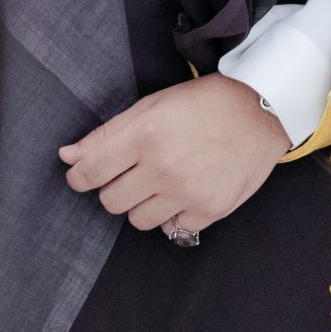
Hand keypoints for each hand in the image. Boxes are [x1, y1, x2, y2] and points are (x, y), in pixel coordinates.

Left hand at [59, 73, 289, 234]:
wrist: (263, 110)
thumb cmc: (205, 103)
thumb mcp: (153, 104)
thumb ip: (108, 134)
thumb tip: (68, 157)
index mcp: (146, 134)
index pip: (90, 172)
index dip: (79, 177)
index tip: (82, 175)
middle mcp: (164, 167)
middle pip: (111, 202)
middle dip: (115, 188)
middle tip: (134, 172)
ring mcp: (188, 192)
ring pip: (138, 220)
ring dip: (143, 204)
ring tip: (163, 181)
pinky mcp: (210, 210)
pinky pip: (172, 228)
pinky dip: (173, 214)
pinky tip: (185, 191)